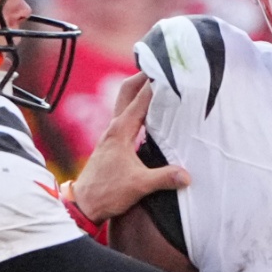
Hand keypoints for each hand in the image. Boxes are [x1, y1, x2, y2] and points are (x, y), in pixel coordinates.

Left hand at [71, 73, 190, 222]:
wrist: (83, 205)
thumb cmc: (106, 192)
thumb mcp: (139, 186)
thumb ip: (164, 178)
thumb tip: (187, 175)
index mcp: (121, 130)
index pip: (141, 99)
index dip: (156, 83)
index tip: (171, 69)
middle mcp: (114, 127)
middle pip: (128, 91)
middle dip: (144, 76)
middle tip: (163, 66)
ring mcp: (112, 134)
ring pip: (126, 103)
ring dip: (141, 91)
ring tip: (162, 84)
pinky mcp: (113, 143)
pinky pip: (127, 116)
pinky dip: (139, 108)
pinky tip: (153, 114)